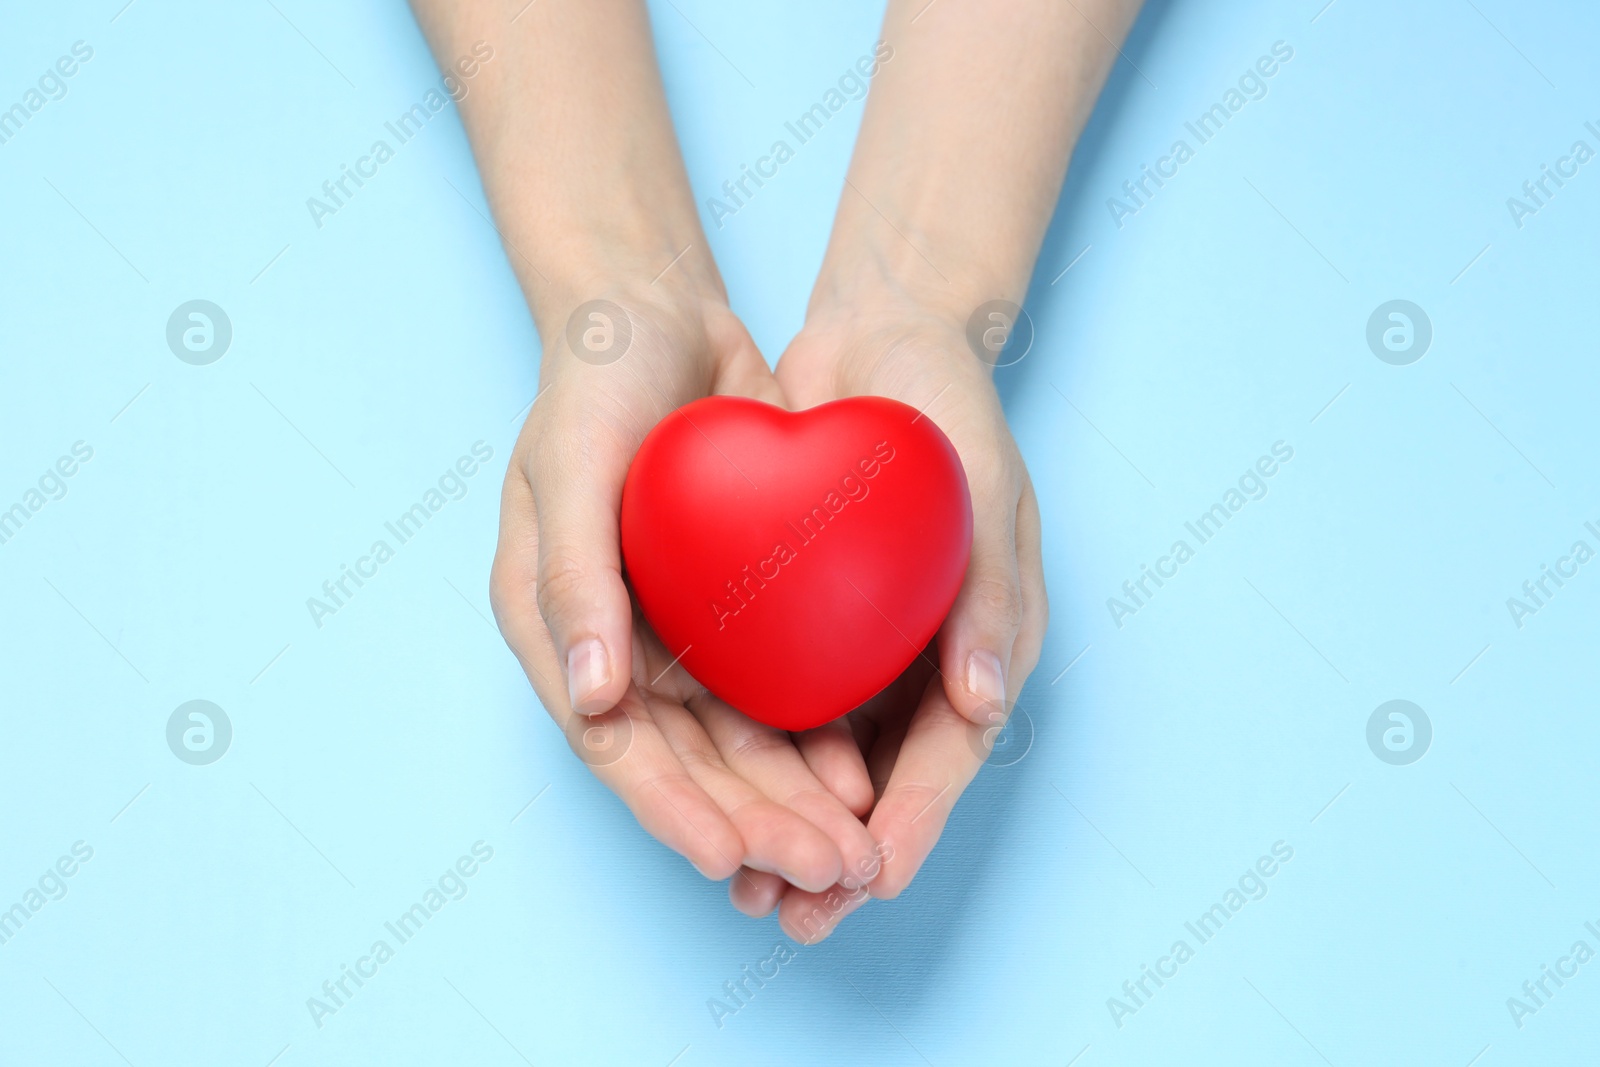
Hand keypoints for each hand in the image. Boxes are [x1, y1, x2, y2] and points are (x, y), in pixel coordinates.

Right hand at [489, 282, 883, 898]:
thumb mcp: (569, 462)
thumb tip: (592, 704)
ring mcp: (680, 634)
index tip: (729, 854)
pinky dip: (817, 736)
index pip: (613, 744)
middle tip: (820, 869)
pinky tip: (864, 773)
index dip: (668, 807)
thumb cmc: (595, 380)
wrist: (660, 316)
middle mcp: (617, 648)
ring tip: (852, 849)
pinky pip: (780, 689)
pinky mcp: (739, 610)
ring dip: (792, 801)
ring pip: (739, 743)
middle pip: (686, 763)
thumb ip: (572, 578)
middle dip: (753, 824)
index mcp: (557, 629)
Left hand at [745, 290, 1047, 941]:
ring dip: (789, 822)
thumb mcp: (987, 484)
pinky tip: (711, 792)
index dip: (912, 821)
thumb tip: (982, 701)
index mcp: (984, 643)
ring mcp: (865, 645)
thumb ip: (987, 590)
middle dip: (838, 850)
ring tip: (744, 885)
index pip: (949, 753)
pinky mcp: (809, 621)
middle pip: (884, 780)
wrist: (883, 338)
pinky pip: (781, 704)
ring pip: (826, 761)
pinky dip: (755, 756)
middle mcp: (925, 660)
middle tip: (793, 913)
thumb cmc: (949, 405)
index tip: (869, 878)